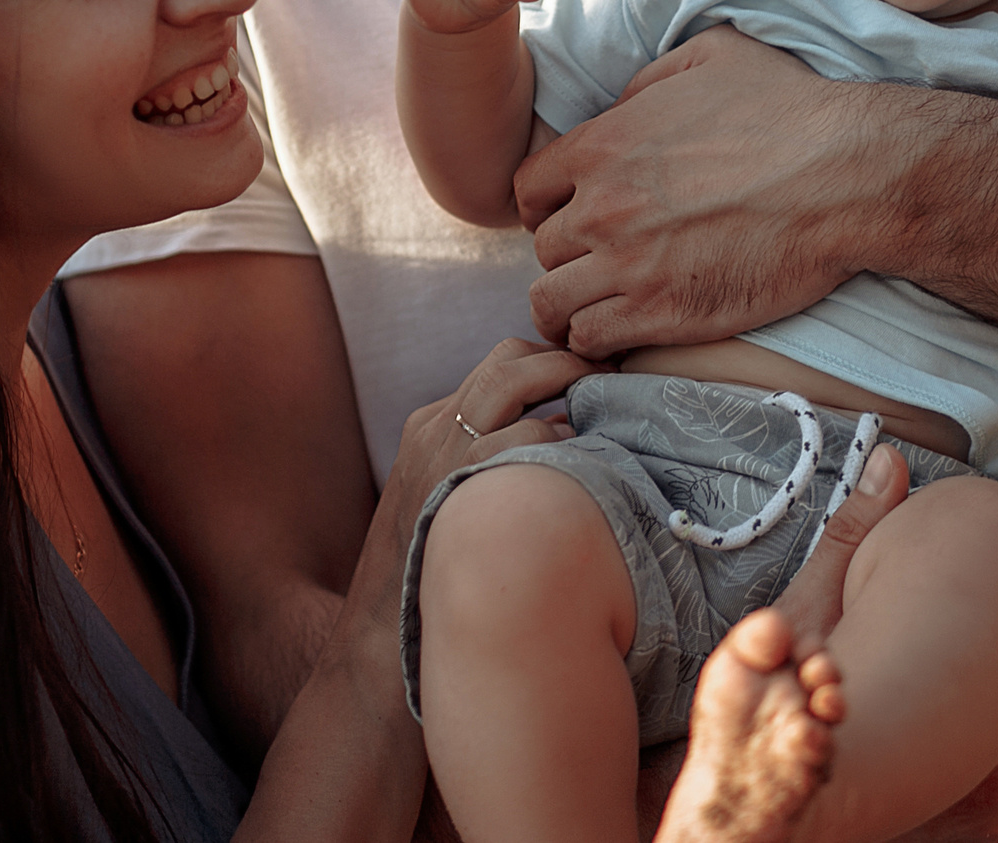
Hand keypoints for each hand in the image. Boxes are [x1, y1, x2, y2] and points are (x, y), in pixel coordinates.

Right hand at [358, 337, 606, 634]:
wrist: (383, 639)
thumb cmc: (434, 574)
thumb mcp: (448, 498)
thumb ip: (490, 459)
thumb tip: (566, 435)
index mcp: (430, 425)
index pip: (499, 364)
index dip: (550, 361)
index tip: (592, 373)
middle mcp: (435, 428)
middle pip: (509, 358)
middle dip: (568, 358)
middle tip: (614, 374)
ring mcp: (445, 452)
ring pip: (517, 381)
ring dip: (570, 385)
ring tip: (610, 409)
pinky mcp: (462, 481)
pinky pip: (529, 436)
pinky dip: (564, 439)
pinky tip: (590, 464)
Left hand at [515, 24, 885, 354]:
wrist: (846, 176)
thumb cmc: (790, 111)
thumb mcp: (711, 56)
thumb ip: (647, 80)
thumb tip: (618, 107)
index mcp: (603, 145)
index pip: (528, 188)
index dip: (546, 207)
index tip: (571, 220)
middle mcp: (602, 206)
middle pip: (543, 248)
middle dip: (567, 257)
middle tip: (599, 266)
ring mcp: (628, 264)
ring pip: (552, 302)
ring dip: (570, 307)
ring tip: (598, 310)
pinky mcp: (661, 313)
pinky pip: (590, 339)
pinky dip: (595, 343)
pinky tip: (620, 338)